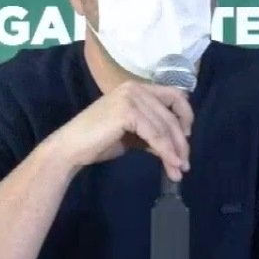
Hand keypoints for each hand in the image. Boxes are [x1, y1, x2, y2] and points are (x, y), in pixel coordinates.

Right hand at [47, 82, 193, 180]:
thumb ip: (153, 132)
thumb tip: (176, 144)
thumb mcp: (133, 134)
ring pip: (165, 127)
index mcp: (137, 88)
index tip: (187, 136)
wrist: (71, 149)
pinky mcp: (127, 111)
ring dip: (176, 151)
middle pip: (171, 114)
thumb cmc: (98, 141)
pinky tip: (171, 165)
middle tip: (185, 164)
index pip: (173, 95)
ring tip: (179, 170)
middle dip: (181, 141)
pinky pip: (155, 135)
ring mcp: (131, 97)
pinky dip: (166, 152)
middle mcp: (135, 88)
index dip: (186, 115)